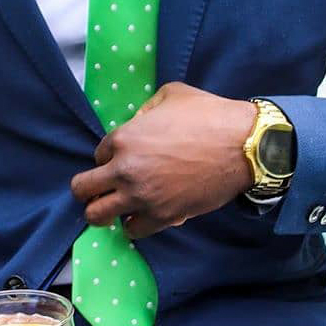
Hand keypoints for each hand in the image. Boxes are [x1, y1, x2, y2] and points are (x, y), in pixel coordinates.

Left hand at [70, 82, 257, 239]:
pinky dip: (133, 225)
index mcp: (124, 138)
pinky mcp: (163, 216)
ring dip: (103, 212)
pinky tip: (142, 215)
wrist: (243, 146)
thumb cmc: (209, 115)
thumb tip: (140, 122)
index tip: (122, 159)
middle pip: (82, 189)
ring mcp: (142, 197)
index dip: (109, 156)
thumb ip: (147, 108)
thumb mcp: (171, 94)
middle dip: (87, 188)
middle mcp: (125, 170)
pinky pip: (132, 231)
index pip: (98, 154)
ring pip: (98, 216)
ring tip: (115, 208)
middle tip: (100, 188)